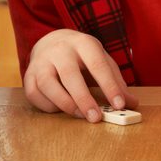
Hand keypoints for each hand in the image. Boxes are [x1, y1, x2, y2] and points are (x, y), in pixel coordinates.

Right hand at [23, 29, 138, 121]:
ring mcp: (41, 61)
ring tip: (79, 115)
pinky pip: (34, 94)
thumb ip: (116, 81)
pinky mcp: (28, 74)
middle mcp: (59, 50)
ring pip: (47, 84)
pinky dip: (48, 106)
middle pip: (69, 74)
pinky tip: (60, 108)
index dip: (109, 86)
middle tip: (95, 118)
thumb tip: (131, 104)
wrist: (51, 42)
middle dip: (83, 99)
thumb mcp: (102, 60)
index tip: (119, 105)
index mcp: (83, 43)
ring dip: (64, 103)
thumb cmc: (81, 55)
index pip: (97, 64)